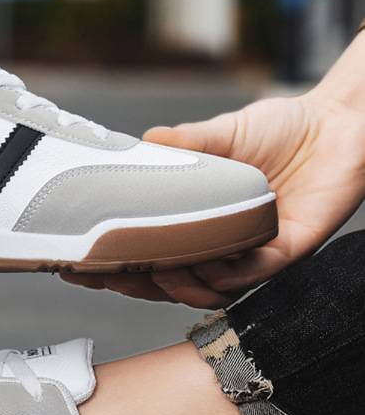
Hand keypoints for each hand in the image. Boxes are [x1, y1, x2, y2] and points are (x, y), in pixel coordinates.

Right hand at [62, 88, 364, 308]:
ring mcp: (254, 252)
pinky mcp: (288, 250)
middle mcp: (224, 245)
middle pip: (171, 284)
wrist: (341, 124)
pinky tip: (204, 263)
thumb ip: (184, 143)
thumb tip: (140, 143)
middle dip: (135, 285)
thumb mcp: (223, 133)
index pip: (150, 255)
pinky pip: (251, 275)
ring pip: (208, 290)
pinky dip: (224, 273)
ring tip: (156, 270)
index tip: (76, 265)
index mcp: (201, 223)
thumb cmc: (283, 128)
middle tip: (105, 274)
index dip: (113, 265)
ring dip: (178, 286)